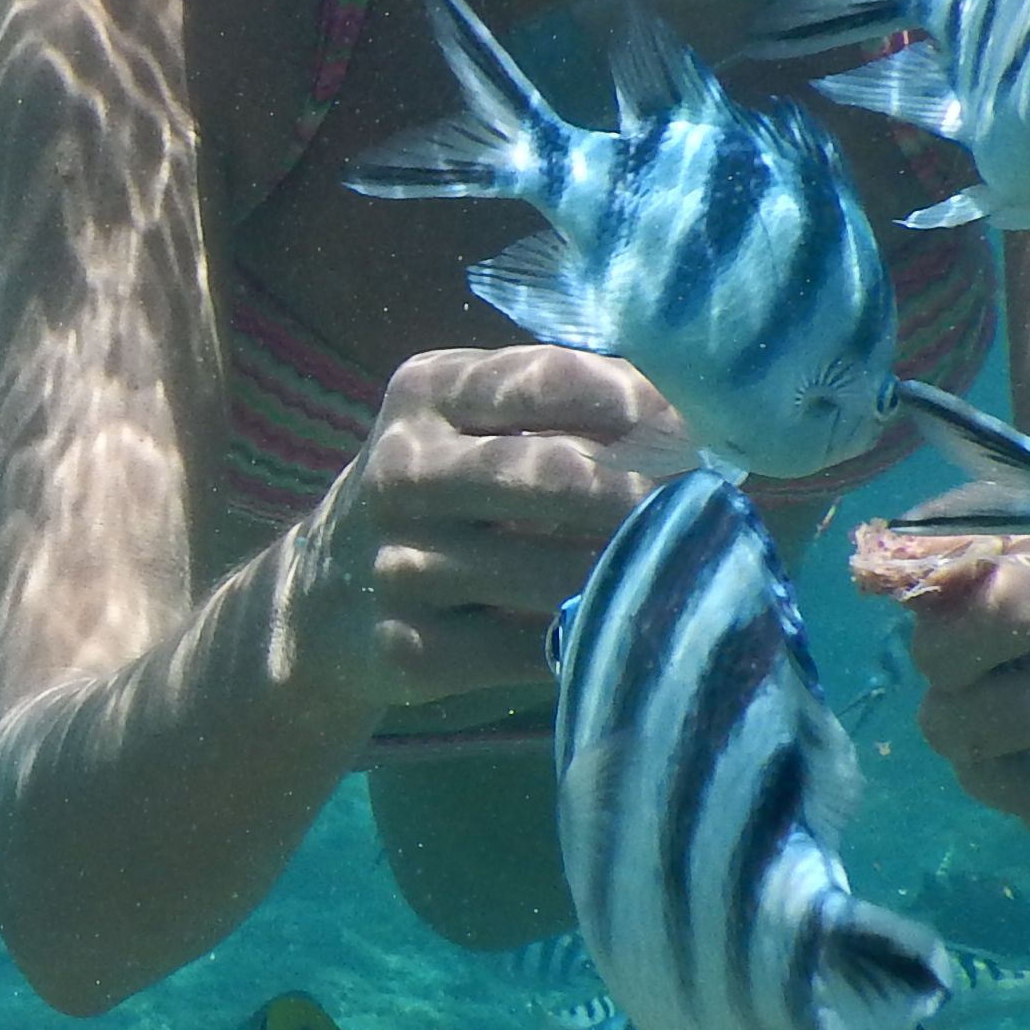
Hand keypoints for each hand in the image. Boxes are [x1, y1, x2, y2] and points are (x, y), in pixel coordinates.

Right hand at [289, 346, 687, 707]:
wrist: (320, 602)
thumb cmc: (440, 489)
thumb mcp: (470, 421)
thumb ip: (566, 400)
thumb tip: (701, 410)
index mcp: (426, 392)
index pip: (548, 379)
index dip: (638, 403)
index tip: (700, 432)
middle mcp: (401, 470)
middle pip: (550, 475)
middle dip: (644, 496)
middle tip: (709, 510)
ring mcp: (398, 565)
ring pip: (550, 575)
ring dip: (632, 576)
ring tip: (690, 571)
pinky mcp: (410, 650)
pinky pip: (530, 649)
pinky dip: (590, 640)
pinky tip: (629, 630)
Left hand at [850, 526, 1029, 912]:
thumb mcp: (1002, 558)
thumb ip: (949, 560)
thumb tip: (885, 570)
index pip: (1000, 607)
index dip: (947, 652)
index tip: (940, 664)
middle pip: (1018, 711)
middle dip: (964, 731)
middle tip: (956, 729)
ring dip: (1010, 782)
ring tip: (1009, 756)